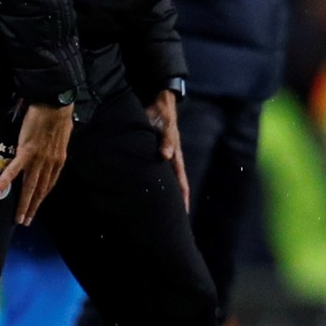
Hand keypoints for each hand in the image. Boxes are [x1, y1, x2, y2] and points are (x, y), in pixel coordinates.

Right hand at [0, 103, 72, 226]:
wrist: (54, 103)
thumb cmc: (58, 114)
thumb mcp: (62, 135)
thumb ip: (55, 147)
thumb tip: (50, 150)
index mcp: (58, 160)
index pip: (49, 184)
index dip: (42, 198)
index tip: (36, 208)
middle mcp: (49, 163)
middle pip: (40, 190)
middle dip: (33, 207)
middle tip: (26, 221)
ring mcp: (38, 159)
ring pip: (30, 186)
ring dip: (23, 204)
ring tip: (18, 218)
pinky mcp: (26, 151)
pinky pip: (14, 169)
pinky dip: (6, 181)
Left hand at [145, 89, 187, 210]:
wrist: (157, 102)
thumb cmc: (162, 113)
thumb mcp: (165, 125)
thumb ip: (166, 140)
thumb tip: (166, 156)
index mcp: (175, 157)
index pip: (181, 183)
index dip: (182, 199)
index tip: (183, 215)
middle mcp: (169, 160)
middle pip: (172, 187)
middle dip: (173, 204)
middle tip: (170, 223)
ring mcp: (160, 158)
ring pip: (161, 182)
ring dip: (160, 196)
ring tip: (156, 215)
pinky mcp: (150, 153)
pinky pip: (151, 173)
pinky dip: (148, 184)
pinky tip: (141, 194)